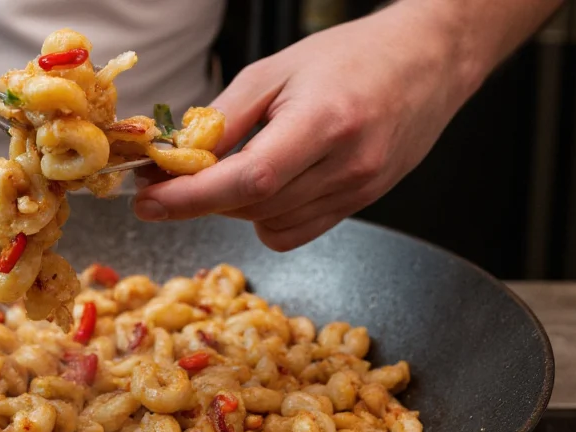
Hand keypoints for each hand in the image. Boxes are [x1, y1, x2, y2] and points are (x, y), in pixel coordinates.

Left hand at [133, 1, 479, 250]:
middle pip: (252, 206)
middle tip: (166, 178)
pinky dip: (265, 216)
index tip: (147, 201)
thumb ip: (225, 119)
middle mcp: (347, 165)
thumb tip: (175, 157)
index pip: (247, 179)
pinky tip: (266, 186)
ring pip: (268, 224)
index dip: (190, 197)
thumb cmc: (352, 56)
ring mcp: (358, 190)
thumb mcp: (276, 70)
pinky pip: (294, 232)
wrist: (429, 61)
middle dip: (200, 198)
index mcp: (325, 121)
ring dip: (232, 206)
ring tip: (228, 169)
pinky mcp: (360, 204)